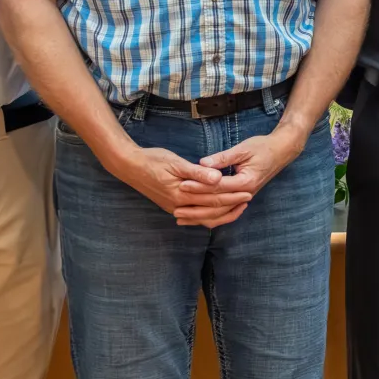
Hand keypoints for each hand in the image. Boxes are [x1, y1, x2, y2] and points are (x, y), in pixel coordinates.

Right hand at [96, 140, 247, 226]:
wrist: (130, 167)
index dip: (232, 195)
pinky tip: (215, 213)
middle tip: (248, 199)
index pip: (213, 198)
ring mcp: (175, 208)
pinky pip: (194, 217)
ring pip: (203, 218)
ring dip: (221, 214)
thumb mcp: (176, 163)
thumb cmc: (153, 160)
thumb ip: (197, 172)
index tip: (248, 191)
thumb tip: (217, 178)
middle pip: (211, 210)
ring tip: (236, 207)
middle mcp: (179, 205)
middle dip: (231, 205)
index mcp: (182, 194)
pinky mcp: (172, 207)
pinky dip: (207, 216)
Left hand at [188, 128, 309, 229]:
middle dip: (196, 205)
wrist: (281, 152)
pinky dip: (211, 215)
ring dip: (201, 215)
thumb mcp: (243, 149)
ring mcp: (245, 197)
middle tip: (176, 206)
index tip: (182, 184)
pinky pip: (225, 211)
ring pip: (221, 212)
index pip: (218, 187)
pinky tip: (198, 217)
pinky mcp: (242, 197)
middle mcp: (246, 194)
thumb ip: (223, 158)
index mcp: (245, 182)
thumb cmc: (262, 147)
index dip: (199, 186)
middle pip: (217, 204)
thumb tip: (203, 163)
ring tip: (182, 218)